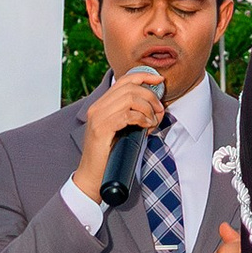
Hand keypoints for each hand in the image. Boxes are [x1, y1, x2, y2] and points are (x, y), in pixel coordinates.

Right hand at [72, 66, 165, 201]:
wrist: (92, 177)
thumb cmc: (109, 155)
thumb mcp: (121, 130)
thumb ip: (131, 115)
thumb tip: (154, 108)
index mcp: (101, 105)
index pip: (123, 80)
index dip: (144, 76)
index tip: (159, 80)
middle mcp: (97, 107)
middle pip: (130, 88)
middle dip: (150, 96)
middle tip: (159, 111)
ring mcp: (97, 118)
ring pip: (130, 99)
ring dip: (147, 109)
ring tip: (152, 122)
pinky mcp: (101, 129)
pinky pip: (126, 115)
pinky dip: (141, 118)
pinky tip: (146, 127)